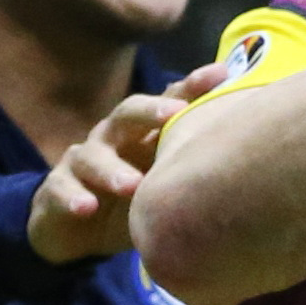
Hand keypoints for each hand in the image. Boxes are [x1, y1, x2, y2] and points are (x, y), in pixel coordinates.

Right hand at [30, 75, 212, 265]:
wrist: (72, 231)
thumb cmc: (128, 201)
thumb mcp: (161, 185)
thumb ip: (191, 167)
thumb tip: (250, 157)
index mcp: (142, 134)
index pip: (167, 103)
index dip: (191, 87)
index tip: (221, 73)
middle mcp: (112, 139)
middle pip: (127, 113)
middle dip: (150, 110)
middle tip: (172, 115)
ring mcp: (81, 161)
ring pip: (93, 156)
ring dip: (112, 169)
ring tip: (132, 186)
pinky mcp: (55, 189)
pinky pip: (61, 189)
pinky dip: (73, 197)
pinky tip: (86, 208)